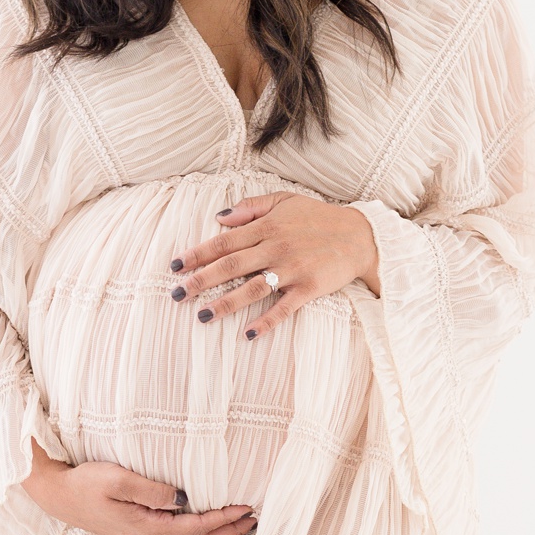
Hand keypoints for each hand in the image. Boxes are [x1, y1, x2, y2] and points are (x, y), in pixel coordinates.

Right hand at [19, 442, 255, 534]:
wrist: (58, 496)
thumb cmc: (85, 484)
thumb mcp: (118, 479)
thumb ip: (153, 490)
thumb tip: (184, 499)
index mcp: (147, 529)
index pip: (196, 526)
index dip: (224, 518)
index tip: (246, 507)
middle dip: (228, 532)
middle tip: (254, 520)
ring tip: (238, 526)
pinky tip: (205, 529)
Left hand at [169, 191, 381, 335]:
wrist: (360, 235)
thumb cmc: (319, 217)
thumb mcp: (285, 200)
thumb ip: (251, 207)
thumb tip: (220, 217)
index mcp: (267, 226)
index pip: (224, 242)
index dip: (197, 254)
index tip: (174, 266)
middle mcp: (275, 247)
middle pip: (230, 266)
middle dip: (200, 280)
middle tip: (176, 294)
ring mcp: (292, 269)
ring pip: (252, 288)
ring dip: (225, 304)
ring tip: (202, 316)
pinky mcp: (308, 288)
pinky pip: (284, 308)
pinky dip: (267, 321)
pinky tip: (248, 334)